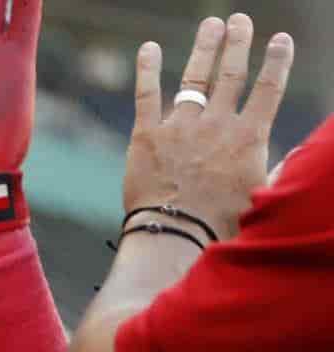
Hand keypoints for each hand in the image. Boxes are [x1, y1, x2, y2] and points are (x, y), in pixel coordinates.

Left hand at [124, 14, 294, 239]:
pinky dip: (147, 70)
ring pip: (195, 78)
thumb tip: (300, 154)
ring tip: (211, 25)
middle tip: (240, 21)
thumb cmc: (219, 225)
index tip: (281, 40)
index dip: (277, 62)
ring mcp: (180, 127)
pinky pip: (146, 95)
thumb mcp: (260, 196)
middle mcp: (216, 125)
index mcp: (248, 137)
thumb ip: (278, 169)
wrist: (174, 235)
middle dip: (238, 44)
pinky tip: (148, 48)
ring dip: (204, 48)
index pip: (268, 89)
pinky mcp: (147, 136)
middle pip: (231, 74)